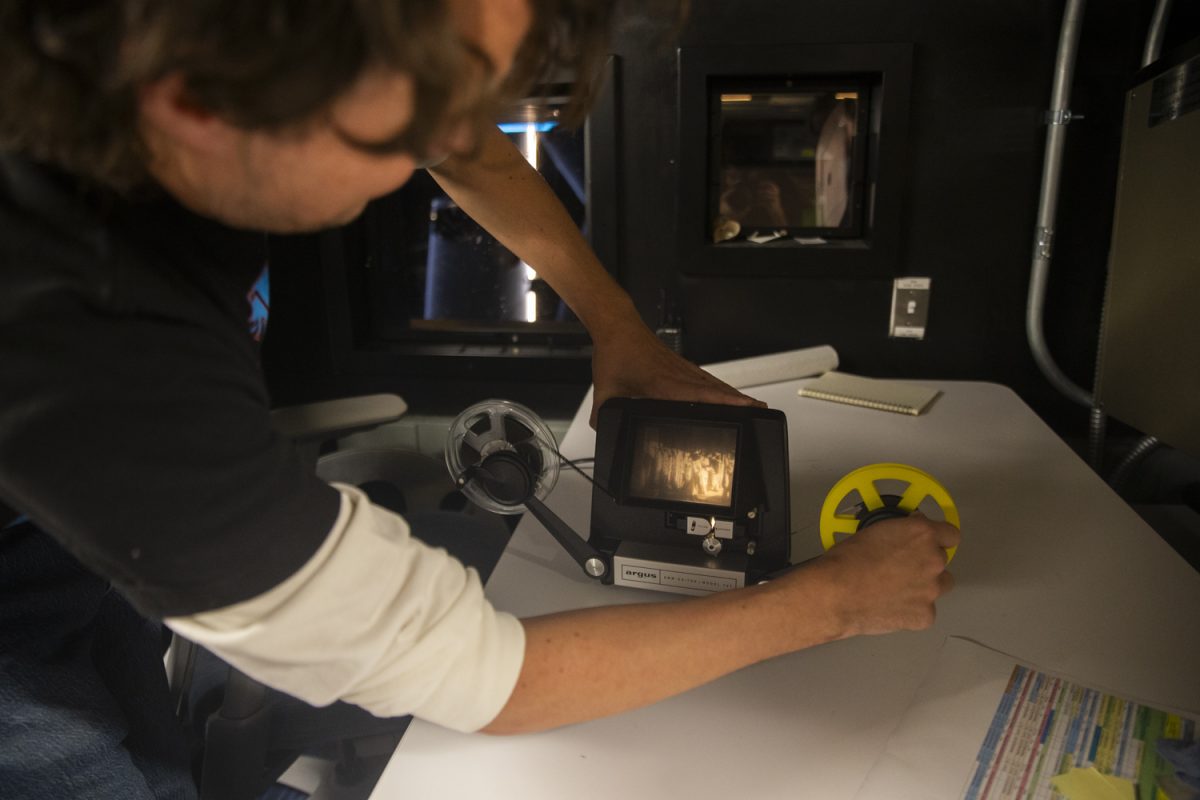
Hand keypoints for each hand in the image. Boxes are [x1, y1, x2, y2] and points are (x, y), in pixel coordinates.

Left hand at [589, 323, 763, 426]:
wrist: (617, 326)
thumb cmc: (615, 352)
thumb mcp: (604, 389)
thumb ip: (604, 414)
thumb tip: (604, 430)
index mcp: (663, 383)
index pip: (701, 396)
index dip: (725, 403)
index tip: (745, 407)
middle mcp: (678, 375)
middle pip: (716, 390)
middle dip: (741, 401)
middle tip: (762, 409)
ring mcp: (681, 368)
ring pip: (714, 383)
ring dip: (734, 394)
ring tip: (753, 404)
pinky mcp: (679, 364)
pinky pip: (706, 378)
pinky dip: (720, 387)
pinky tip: (726, 394)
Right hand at [786, 514, 959, 637]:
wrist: (835, 595)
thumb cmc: (846, 561)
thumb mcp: (874, 531)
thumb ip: (901, 532)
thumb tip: (907, 536)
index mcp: (921, 534)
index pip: (950, 534)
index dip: (938, 539)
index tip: (927, 544)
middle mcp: (933, 560)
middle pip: (942, 562)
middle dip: (925, 564)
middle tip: (900, 570)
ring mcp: (932, 590)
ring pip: (940, 587)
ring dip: (924, 587)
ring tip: (896, 591)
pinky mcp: (925, 615)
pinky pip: (925, 611)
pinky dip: (912, 610)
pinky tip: (891, 608)